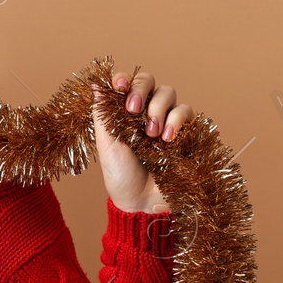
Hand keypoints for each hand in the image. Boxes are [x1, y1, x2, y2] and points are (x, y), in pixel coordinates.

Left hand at [90, 69, 192, 214]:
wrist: (142, 203)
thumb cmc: (121, 176)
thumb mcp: (107, 144)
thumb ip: (102, 114)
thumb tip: (96, 84)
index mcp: (124, 112)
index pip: (127, 83)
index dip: (124, 79)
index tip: (119, 86)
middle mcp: (146, 111)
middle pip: (149, 81)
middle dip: (141, 90)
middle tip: (134, 110)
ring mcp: (167, 120)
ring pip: (168, 93)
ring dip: (158, 108)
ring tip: (151, 133)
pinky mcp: (185, 131)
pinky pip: (186, 111)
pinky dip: (177, 120)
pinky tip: (167, 139)